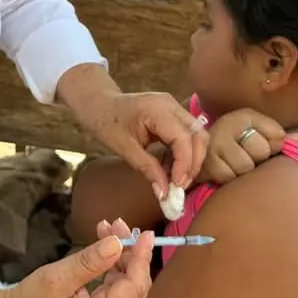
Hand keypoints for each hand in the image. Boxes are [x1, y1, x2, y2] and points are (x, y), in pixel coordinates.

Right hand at [0, 220, 155, 297]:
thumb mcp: (58, 277)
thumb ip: (91, 261)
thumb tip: (118, 243)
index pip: (133, 287)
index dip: (140, 258)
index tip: (145, 234)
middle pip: (135, 287)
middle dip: (130, 253)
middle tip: (119, 225)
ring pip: (128, 287)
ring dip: (122, 258)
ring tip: (109, 230)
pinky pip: (118, 291)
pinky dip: (114, 268)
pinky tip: (107, 248)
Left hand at [89, 92, 208, 198]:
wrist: (99, 104)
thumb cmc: (106, 122)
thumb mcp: (122, 147)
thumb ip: (146, 168)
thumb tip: (164, 192)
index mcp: (157, 109)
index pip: (183, 138)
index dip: (184, 164)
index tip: (176, 185)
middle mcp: (171, 105)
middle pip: (198, 135)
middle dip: (194, 162)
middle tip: (180, 185)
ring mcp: (174, 108)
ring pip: (197, 135)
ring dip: (192, 159)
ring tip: (176, 180)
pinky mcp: (174, 115)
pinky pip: (188, 135)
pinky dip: (184, 154)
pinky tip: (172, 169)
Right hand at [197, 108, 297, 184]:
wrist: (197, 153)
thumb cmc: (235, 146)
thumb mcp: (258, 135)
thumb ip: (281, 138)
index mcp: (245, 115)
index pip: (277, 135)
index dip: (272, 145)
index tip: (258, 144)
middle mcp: (228, 123)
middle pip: (261, 151)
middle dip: (255, 159)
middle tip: (243, 156)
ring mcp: (215, 142)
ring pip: (246, 166)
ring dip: (242, 171)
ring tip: (232, 164)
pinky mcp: (206, 161)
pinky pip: (229, 176)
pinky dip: (228, 178)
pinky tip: (222, 170)